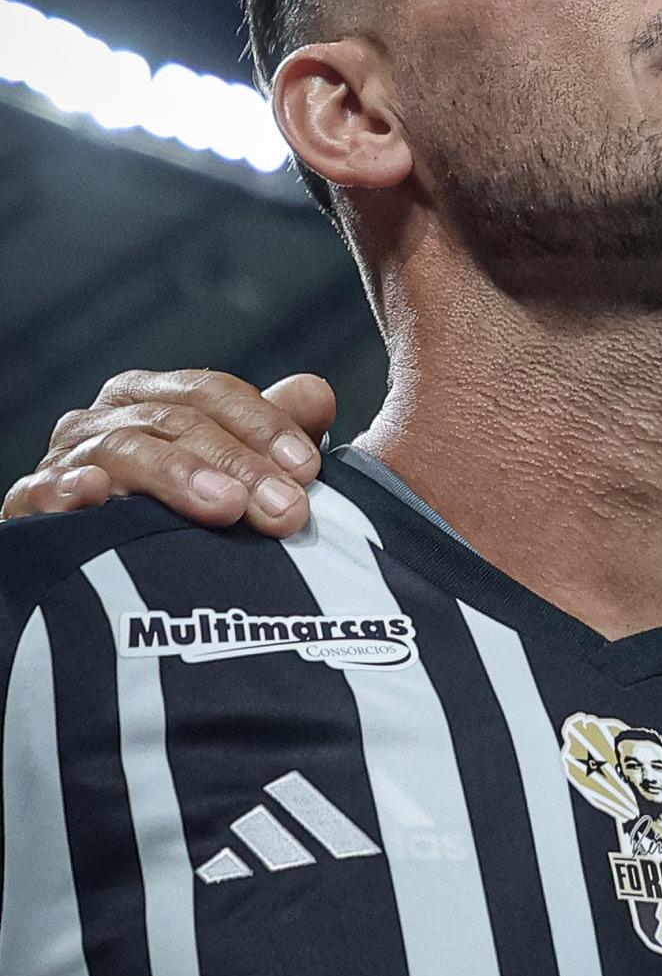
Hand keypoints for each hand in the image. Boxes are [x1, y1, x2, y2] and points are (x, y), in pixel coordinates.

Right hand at [0, 370, 335, 536]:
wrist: (100, 583)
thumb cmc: (181, 517)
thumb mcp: (234, 471)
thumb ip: (274, 432)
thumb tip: (317, 394)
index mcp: (159, 400)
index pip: (213, 392)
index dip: (264, 424)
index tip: (309, 469)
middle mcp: (111, 418)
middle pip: (177, 421)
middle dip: (238, 462)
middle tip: (286, 509)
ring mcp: (68, 460)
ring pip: (125, 449)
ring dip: (177, 476)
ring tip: (224, 508)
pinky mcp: (29, 508)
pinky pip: (38, 493)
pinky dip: (64, 490)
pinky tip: (92, 496)